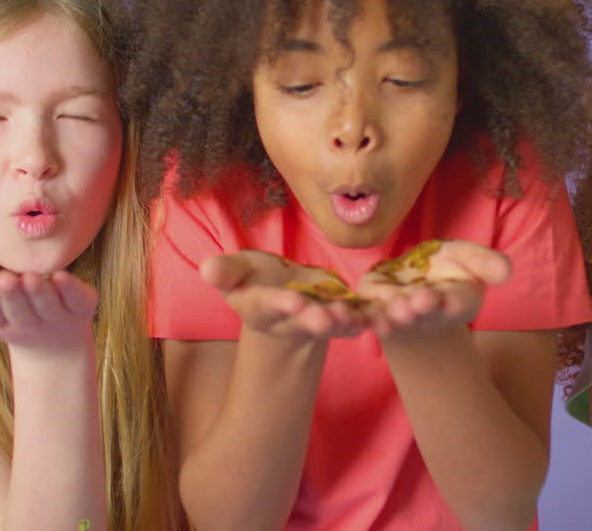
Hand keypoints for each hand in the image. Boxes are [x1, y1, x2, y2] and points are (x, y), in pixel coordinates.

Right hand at [0, 270, 96, 350]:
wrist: (59, 341)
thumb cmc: (16, 310)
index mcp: (4, 325)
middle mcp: (30, 324)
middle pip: (19, 312)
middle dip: (11, 296)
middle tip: (5, 279)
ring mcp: (57, 318)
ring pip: (46, 306)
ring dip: (38, 293)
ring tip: (29, 277)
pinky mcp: (82, 307)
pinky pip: (75, 300)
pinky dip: (70, 289)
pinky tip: (61, 276)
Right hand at [201, 250, 367, 340]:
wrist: (279, 294)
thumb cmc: (252, 280)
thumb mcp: (234, 273)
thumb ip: (223, 272)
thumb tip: (205, 268)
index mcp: (262, 308)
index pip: (269, 307)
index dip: (281, 305)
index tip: (292, 302)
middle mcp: (291, 319)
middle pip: (304, 321)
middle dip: (315, 320)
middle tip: (326, 318)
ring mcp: (318, 320)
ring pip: (334, 324)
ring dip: (347, 323)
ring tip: (359, 320)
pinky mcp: (341, 316)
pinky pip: (359, 318)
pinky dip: (372, 319)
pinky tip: (387, 316)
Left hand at [358, 240, 510, 339]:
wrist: (415, 280)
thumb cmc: (448, 267)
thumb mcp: (469, 257)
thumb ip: (485, 263)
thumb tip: (507, 271)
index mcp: (457, 301)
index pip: (457, 302)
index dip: (453, 302)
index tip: (450, 302)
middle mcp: (428, 315)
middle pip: (424, 312)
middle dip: (420, 308)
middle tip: (416, 303)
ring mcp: (400, 316)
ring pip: (396, 318)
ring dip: (393, 318)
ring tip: (392, 315)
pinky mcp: (373, 310)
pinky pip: (369, 316)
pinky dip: (367, 320)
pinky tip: (365, 320)